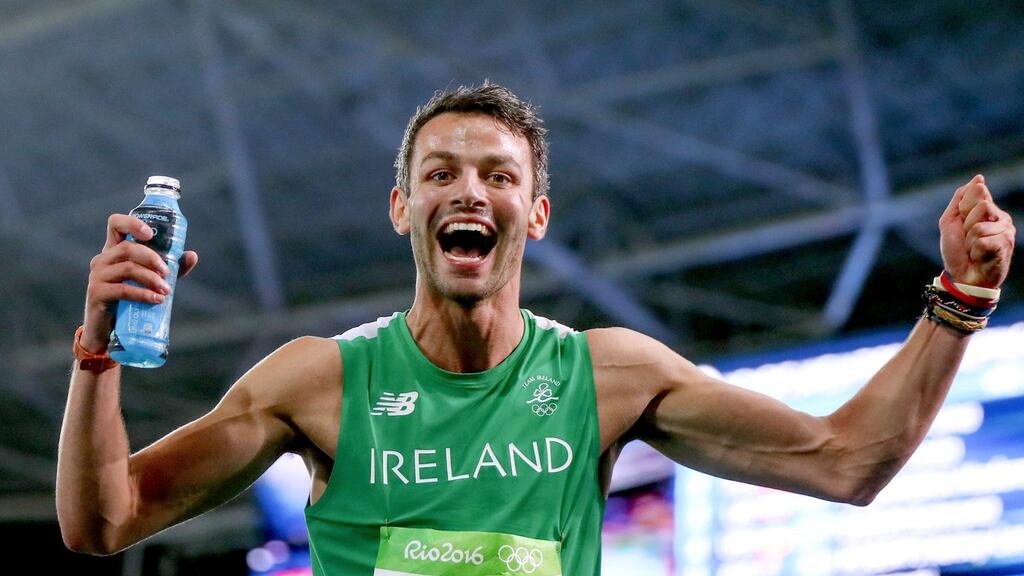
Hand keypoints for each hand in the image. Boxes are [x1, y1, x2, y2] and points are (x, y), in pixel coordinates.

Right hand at [81, 214, 198, 352]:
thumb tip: (192, 255)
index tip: (150, 234)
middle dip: (152, 258)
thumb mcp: (150, 280)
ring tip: (166, 290)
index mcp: (113, 251)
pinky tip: (156, 300)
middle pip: (127, 248)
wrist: (108, 331)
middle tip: (167, 272)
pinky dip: (144, 294)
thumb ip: (170, 268)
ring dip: (151, 278)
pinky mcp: (97, 293)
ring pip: (128, 268)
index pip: (115, 224)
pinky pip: (123, 290)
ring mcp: (97, 276)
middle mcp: (102, 259)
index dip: (132, 223)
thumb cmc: (130, 300)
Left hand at [939, 175, 1014, 288]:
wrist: (961, 276)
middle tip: (967, 237)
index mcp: (986, 209)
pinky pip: (983, 241)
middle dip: (967, 224)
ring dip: (969, 241)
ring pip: (980, 226)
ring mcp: (1006, 230)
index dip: (963, 208)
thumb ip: (961, 198)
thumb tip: (979, 178)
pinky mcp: (1007, 245)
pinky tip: (979, 256)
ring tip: (973, 249)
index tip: (962, 221)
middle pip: (982, 205)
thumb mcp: (950, 221)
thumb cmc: (956, 250)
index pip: (977, 191)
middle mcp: (1000, 217)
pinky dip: (975, 250)